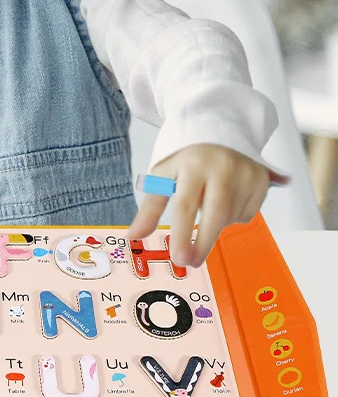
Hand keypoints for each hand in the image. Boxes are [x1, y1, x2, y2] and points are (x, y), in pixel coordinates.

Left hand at [125, 144, 269, 267]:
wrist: (221, 134)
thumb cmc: (187, 161)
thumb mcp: (164, 177)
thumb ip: (151, 207)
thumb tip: (133, 236)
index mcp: (193, 165)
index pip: (186, 205)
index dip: (181, 234)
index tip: (178, 259)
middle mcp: (222, 167)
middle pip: (214, 216)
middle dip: (202, 244)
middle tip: (191, 262)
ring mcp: (246, 174)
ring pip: (230, 218)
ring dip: (216, 225)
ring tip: (208, 205)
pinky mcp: (263, 181)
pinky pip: (246, 214)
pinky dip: (233, 217)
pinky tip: (227, 200)